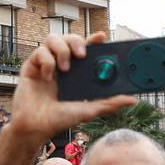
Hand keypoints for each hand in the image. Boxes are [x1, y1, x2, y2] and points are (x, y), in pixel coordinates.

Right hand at [8, 32, 135, 143]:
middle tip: (81, 54)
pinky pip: (39, 52)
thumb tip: (133, 100)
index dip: (94, 40)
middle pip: (70, 38)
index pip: (86, 49)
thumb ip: (110, 103)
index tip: (102, 37)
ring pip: (53, 39)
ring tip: (64, 69)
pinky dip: (46, 61)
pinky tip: (48, 77)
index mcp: (77, 72)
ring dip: (61, 50)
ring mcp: (46, 63)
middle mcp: (62, 64)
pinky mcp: (32, 66)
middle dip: (77, 41)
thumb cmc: (60, 119)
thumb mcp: (89, 110)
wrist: (36, 127)